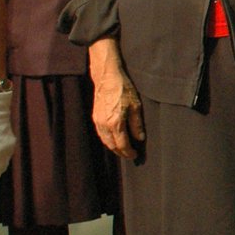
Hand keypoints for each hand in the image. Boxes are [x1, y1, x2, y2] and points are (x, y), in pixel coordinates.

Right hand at [89, 40, 144, 158]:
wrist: (107, 78)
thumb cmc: (124, 90)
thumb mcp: (135, 106)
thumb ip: (137, 125)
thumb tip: (139, 139)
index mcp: (115, 123)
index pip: (122, 144)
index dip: (129, 152)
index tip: (135, 156)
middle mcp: (104, 125)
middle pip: (112, 145)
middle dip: (121, 152)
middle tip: (130, 155)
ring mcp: (97, 122)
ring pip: (105, 141)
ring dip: (113, 147)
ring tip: (123, 150)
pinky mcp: (95, 118)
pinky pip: (101, 134)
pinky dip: (108, 140)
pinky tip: (114, 139)